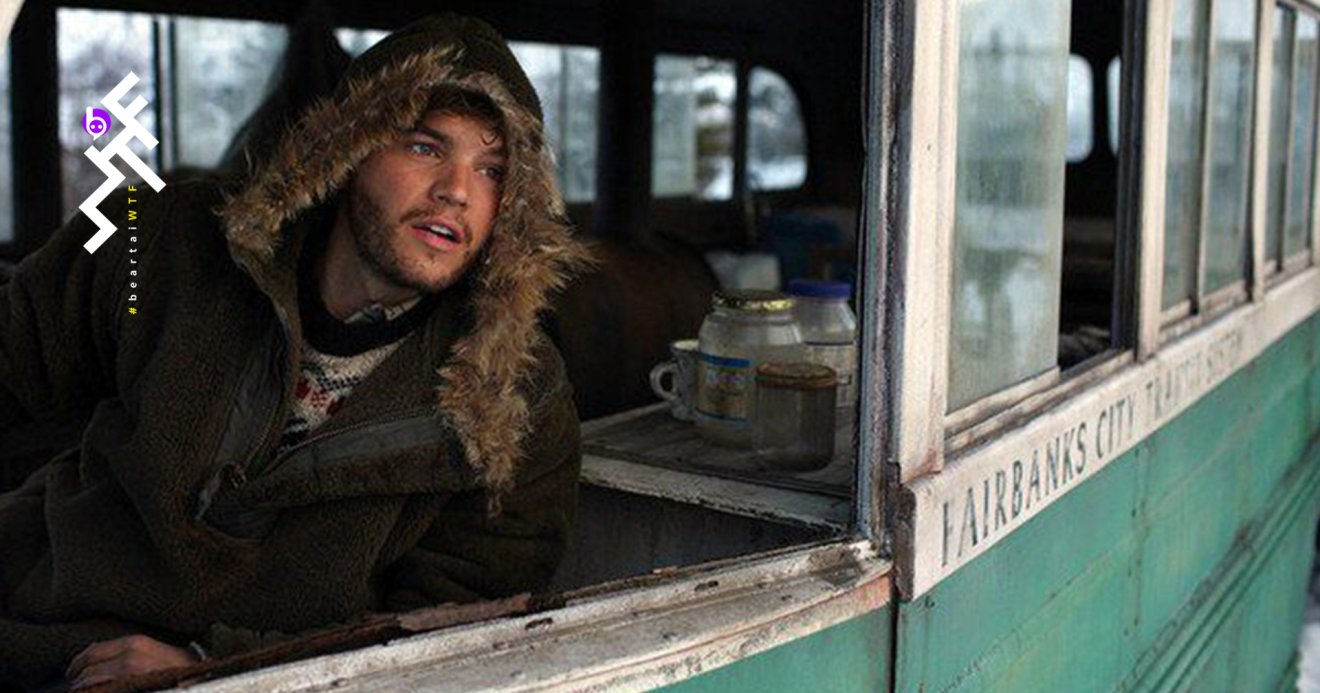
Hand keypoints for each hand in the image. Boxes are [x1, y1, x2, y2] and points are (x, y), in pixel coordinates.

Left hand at [66, 634, 197, 688]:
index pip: (92, 652)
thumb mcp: (154, 651)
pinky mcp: (133, 688)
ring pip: (89, 684)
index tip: (72, 672)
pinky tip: (100, 692)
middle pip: (87, 669)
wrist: (202, 677)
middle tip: (76, 686)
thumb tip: (92, 660)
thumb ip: (128, 651)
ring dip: (84, 689)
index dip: (78, 663)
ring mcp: (131, 677)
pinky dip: (96, 692)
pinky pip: (103, 691)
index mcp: (136, 644)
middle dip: (78, 680)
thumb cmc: (179, 667)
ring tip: (84, 691)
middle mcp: (131, 658)